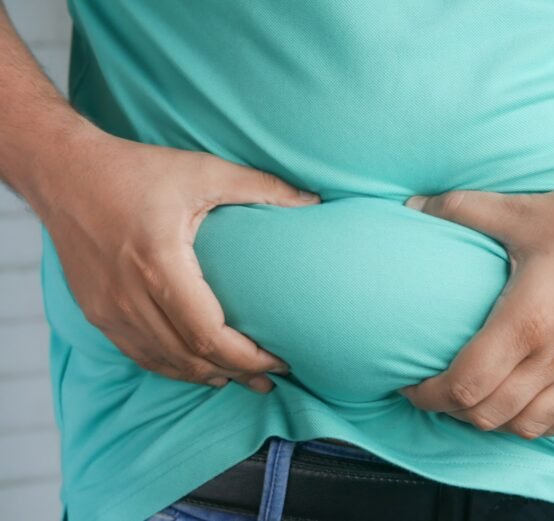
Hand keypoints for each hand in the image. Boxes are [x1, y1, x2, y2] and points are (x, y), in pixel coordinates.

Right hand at [42, 130, 319, 392]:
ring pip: (164, 363)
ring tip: (241, 380)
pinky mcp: (96, 312)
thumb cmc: (135, 170)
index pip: (209, 334)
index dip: (248, 357)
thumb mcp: (203, 170)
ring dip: (205, 376)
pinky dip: (172, 368)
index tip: (280, 360)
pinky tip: (197, 369)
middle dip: (236, 373)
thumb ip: (262, 186)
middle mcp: (129, 295)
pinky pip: (139, 354)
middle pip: (190, 357)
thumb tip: (313, 202)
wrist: (63, 173)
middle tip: (270, 379)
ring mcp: (108, 309)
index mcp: (159, 263)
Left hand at [398, 179, 553, 438]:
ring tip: (474, 401)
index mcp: (526, 323)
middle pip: (488, 415)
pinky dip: (537, 424)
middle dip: (451, 411)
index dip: (429, 395)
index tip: (410, 385)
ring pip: (526, 426)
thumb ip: (461, 210)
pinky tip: (524, 406)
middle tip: (435, 391)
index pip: (465, 385)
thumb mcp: (522, 211)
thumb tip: (412, 205)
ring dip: (491, 421)